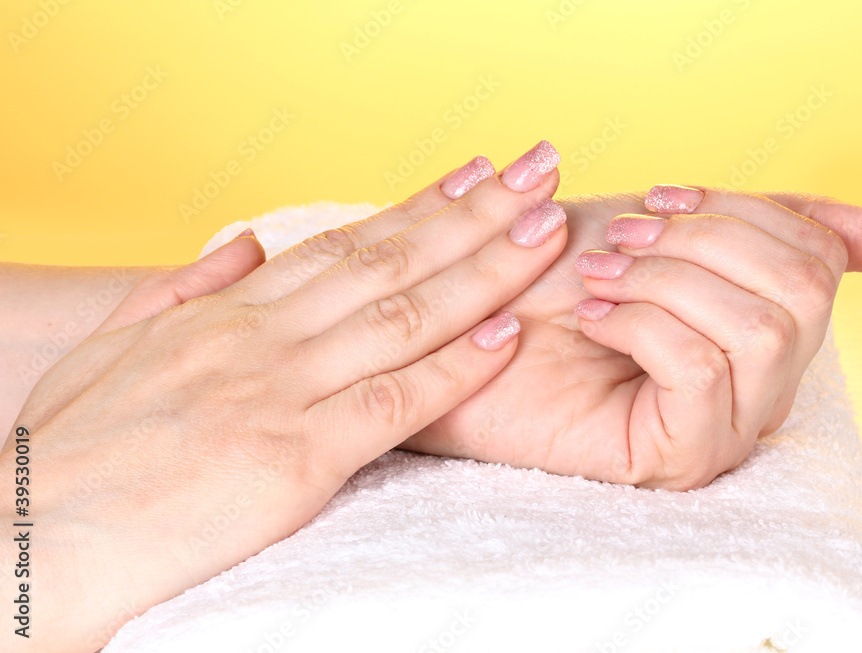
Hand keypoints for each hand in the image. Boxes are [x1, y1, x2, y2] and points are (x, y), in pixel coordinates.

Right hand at [0, 141, 566, 650]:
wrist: (27, 538)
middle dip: (473, 215)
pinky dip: (456, 367)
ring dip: (485, 270)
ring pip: (405, 317)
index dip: (416, 207)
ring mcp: (281, 392)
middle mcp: (263, 337)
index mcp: (227, 314)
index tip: (471, 176)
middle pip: (390, 262)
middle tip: (535, 174)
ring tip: (545, 231)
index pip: (342, 243)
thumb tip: (245, 244)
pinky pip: (392, 403)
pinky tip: (508, 335)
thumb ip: (185, 291)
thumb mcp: (114, 350)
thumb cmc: (70, 453)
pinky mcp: (294, 459)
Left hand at [404, 186, 861, 489]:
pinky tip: (592, 319)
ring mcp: (721, 424)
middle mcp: (757, 380)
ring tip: (596, 280)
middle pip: (806, 291)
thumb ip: (782, 222)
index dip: (741, 210)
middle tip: (622, 239)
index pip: (816, 255)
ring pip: (766, 331)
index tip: (659, 197)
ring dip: (668, 280)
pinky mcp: (677, 456)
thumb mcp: (666, 224)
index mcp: (761, 317)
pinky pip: (703, 372)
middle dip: (705, 243)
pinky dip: (644, 323)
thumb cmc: (550, 275)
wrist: (462, 322)